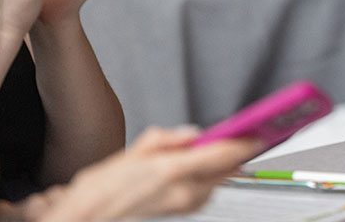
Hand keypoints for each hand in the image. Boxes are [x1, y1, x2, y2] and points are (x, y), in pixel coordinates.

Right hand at [36, 127, 258, 221]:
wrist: (83, 221)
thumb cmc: (98, 190)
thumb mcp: (129, 154)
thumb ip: (165, 140)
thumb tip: (191, 134)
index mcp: (170, 171)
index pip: (222, 154)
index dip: (245, 142)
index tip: (261, 131)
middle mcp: (182, 192)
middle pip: (226, 169)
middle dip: (237, 152)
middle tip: (246, 134)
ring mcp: (182, 206)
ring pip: (218, 181)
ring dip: (221, 166)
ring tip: (218, 149)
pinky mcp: (180, 213)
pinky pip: (206, 193)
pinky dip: (209, 179)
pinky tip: (199, 169)